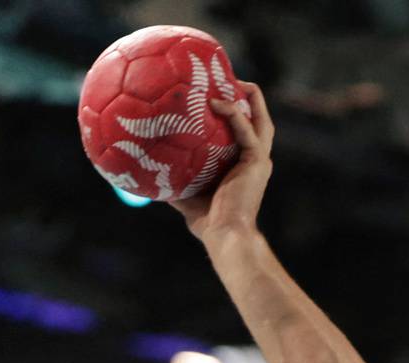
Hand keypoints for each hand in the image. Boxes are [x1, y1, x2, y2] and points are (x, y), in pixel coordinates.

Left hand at [171, 81, 272, 241]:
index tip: (216, 97)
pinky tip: (215, 101)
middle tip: (229, 81)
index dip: (235, 115)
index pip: (244, 135)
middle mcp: (255, 161)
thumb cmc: (209, 223)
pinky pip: (246, 129)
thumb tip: (147, 174)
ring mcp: (259, 160)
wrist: (226, 236)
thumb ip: (173, 182)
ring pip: (261, 120)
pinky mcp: (257, 161)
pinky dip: (233, 113)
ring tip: (234, 80)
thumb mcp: (186, 197)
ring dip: (250, 98)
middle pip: (259, 121)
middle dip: (248, 99)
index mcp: (244, 167)